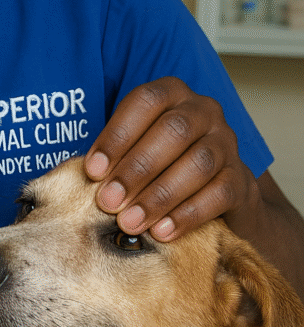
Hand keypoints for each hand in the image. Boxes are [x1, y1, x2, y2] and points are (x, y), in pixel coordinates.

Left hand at [84, 77, 254, 240]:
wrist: (216, 195)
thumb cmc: (161, 166)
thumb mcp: (134, 151)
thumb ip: (113, 158)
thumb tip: (85, 177)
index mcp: (172, 94)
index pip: (146, 102)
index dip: (118, 135)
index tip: (93, 171)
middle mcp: (204, 111)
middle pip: (174, 131)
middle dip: (136, 169)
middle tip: (108, 201)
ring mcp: (227, 143)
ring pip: (198, 163)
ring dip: (159, 195)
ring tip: (131, 222)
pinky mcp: (242, 179)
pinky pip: (219, 194)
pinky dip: (187, 214)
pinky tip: (162, 232)